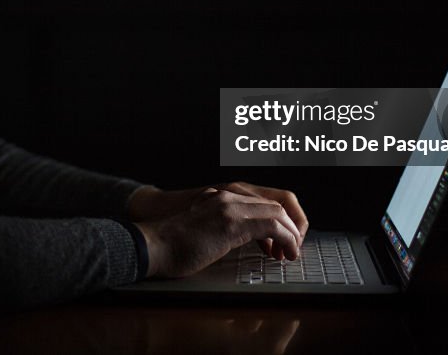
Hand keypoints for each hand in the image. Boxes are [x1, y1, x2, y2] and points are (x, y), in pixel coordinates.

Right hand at [133, 187, 304, 277]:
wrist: (153, 244)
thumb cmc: (175, 241)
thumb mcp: (206, 224)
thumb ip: (227, 224)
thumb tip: (251, 239)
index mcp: (227, 193)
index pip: (271, 197)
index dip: (286, 218)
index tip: (285, 240)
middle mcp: (231, 193)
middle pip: (281, 200)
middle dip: (294, 226)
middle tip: (292, 248)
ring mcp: (230, 205)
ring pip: (279, 211)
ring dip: (292, 235)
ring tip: (290, 254)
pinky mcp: (230, 222)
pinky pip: (272, 226)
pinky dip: (285, 240)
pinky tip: (283, 254)